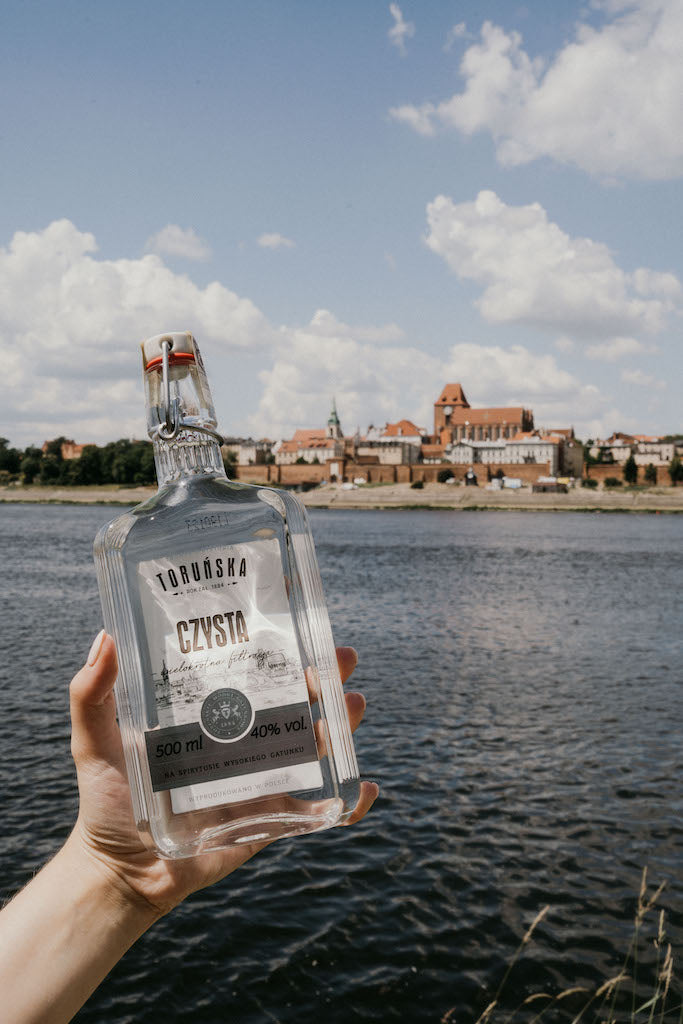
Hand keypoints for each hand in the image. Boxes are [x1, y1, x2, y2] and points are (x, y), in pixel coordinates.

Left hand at [70, 631, 378, 919]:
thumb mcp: (95, 742)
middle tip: (341, 657)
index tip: (301, 613)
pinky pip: (315, 811)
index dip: (279, 642)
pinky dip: (346, 803)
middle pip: (292, 700)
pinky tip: (364, 789)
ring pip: (312, 745)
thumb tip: (104, 637)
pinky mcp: (268, 820)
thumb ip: (91, 694)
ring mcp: (259, 778)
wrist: (121, 873)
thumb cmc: (106, 803)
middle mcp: (239, 738)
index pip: (249, 668)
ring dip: (341, 724)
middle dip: (324, 676)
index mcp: (208, 712)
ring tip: (353, 706)